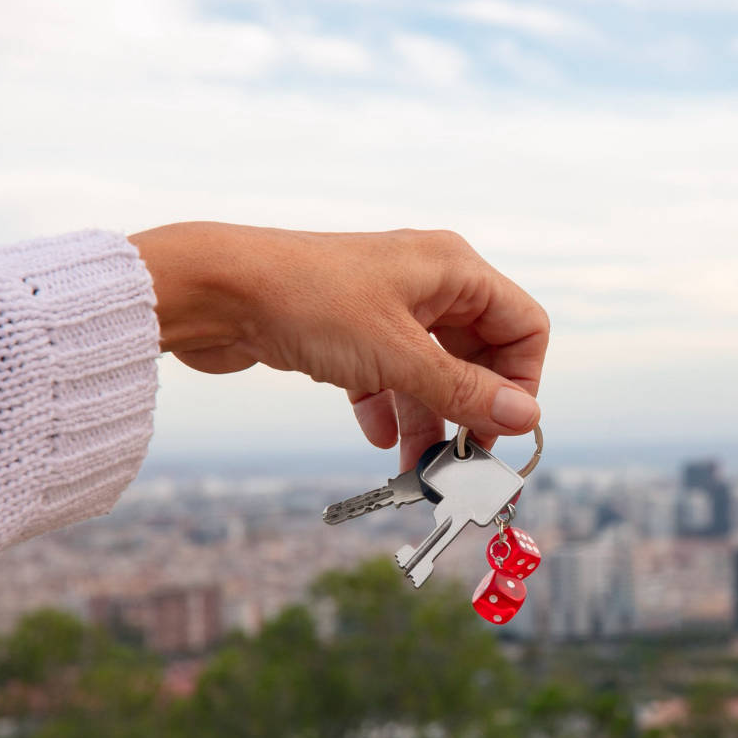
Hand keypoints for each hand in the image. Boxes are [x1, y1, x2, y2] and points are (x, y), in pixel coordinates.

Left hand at [129, 222, 547, 471]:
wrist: (210, 291)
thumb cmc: (306, 302)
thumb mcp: (397, 355)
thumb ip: (465, 391)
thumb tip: (527, 417)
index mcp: (453, 269)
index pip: (523, 325)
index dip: (521, 380)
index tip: (502, 427)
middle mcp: (428, 283)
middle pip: (480, 354)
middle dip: (473, 408)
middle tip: (465, 458)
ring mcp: (387, 308)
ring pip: (432, 372)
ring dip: (430, 420)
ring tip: (420, 468)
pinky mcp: (350, 332)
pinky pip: (389, 377)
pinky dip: (390, 409)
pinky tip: (381, 440)